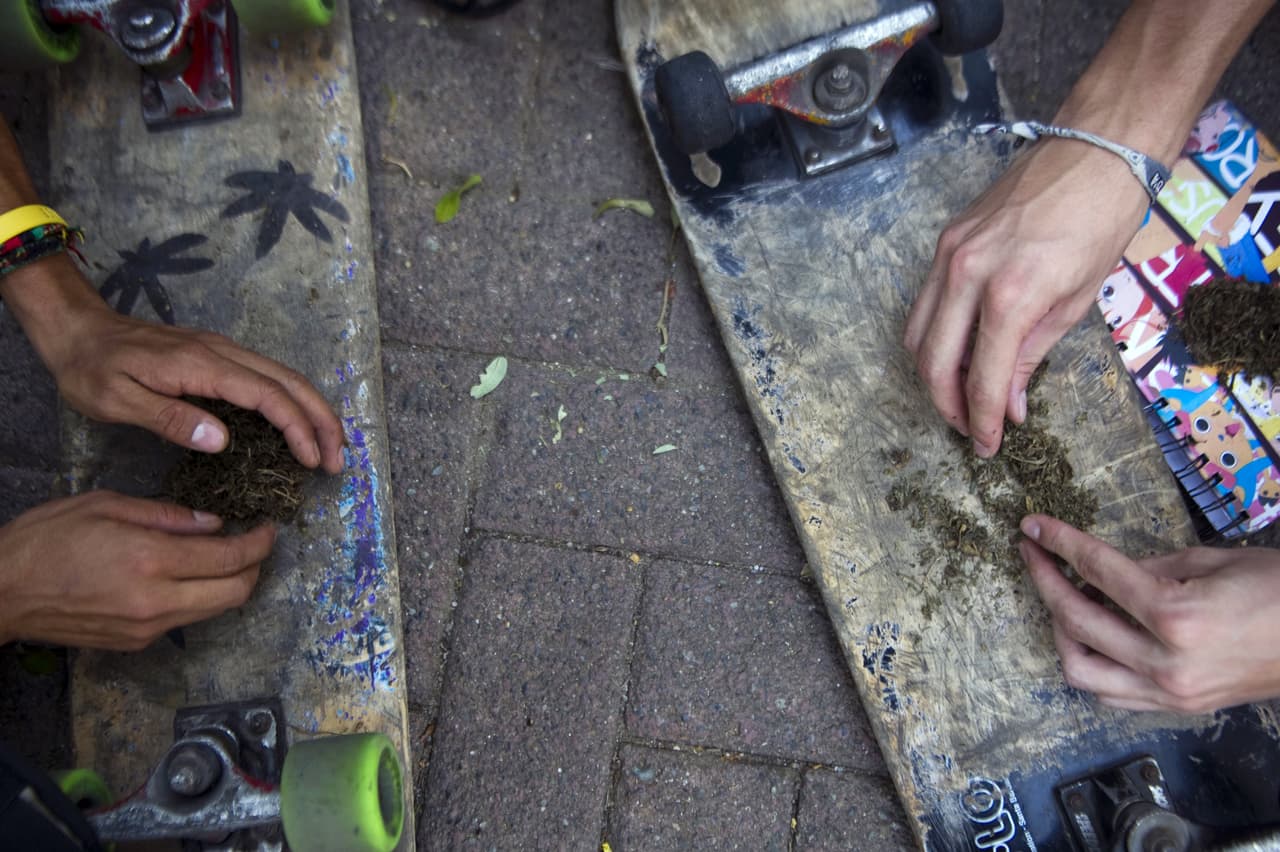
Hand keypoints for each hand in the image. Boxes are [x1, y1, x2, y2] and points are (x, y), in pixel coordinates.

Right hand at [0, 492, 274, 649]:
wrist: (0, 591)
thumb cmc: (46, 539)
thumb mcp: (107, 505)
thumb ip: (167, 515)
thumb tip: (213, 523)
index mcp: (150, 559)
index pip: (230, 558)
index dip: (260, 543)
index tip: (269, 529)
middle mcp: (156, 600)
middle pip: (236, 593)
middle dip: (256, 568)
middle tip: (256, 545)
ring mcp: (147, 628)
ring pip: (215, 610)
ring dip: (232, 585)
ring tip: (228, 558)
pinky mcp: (135, 642)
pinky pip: (186, 620)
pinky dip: (201, 598)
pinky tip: (191, 577)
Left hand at [1, 255, 344, 472]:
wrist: (77, 328)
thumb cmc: (91, 368)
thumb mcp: (116, 401)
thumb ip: (171, 418)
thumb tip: (223, 440)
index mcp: (202, 365)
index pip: (267, 396)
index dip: (297, 428)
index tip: (313, 460)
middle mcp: (222, 353)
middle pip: (290, 382)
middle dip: (322, 420)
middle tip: (338, 460)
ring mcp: (223, 351)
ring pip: (285, 377)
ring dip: (313, 410)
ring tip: (329, 446)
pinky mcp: (218, 356)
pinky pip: (269, 377)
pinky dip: (294, 401)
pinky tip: (297, 423)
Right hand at [903, 138, 1149, 456]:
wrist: (1095, 150)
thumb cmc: (1102, 220)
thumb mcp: (1076, 300)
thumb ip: (1033, 354)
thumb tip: (1010, 404)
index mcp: (1011, 295)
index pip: (984, 378)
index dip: (984, 421)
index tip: (989, 446)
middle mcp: (967, 275)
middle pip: (933, 362)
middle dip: (948, 405)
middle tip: (969, 428)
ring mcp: (948, 254)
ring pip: (915, 334)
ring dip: (932, 373)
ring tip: (960, 392)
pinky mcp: (944, 240)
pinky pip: (923, 302)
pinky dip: (933, 335)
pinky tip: (958, 347)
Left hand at [1020, 513, 1279, 712]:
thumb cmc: (1279, 592)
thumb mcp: (1213, 561)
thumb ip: (1151, 565)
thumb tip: (1104, 567)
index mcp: (1177, 615)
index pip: (1097, 572)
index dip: (1059, 544)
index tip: (1033, 527)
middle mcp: (1166, 660)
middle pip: (1076, 622)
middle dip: (1045, 582)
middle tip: (1034, 554)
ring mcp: (1169, 692)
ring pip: (1080, 670)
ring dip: (1060, 632)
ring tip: (1063, 599)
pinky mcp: (1176, 708)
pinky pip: (1110, 693)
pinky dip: (1091, 664)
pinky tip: (1093, 636)